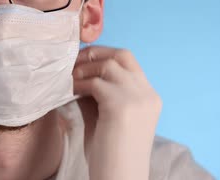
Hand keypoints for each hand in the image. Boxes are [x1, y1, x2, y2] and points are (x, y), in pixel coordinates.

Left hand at [73, 46, 161, 179]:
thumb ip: (99, 94)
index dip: (104, 55)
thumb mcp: (107, 116)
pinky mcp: (122, 106)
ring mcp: (137, 98)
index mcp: (149, 97)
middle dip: (96, 53)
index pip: (129, 61)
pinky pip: (95, 83)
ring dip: (85, 69)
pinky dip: (80, 83)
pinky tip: (71, 91)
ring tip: (70, 78)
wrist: (120, 178)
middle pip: (122, 55)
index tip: (84, 60)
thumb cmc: (111, 154)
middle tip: (74, 62)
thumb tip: (80, 73)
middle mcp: (147, 94)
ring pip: (108, 65)